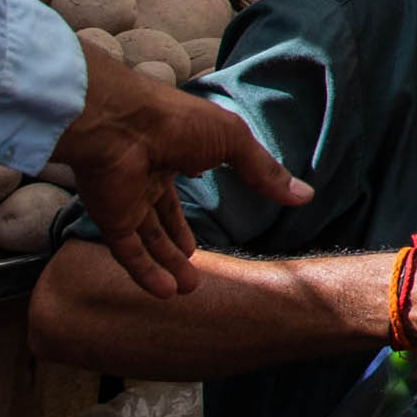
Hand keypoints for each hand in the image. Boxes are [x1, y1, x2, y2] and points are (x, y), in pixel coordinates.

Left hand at [56, 36, 310, 298]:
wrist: (120, 125)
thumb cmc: (179, 124)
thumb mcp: (234, 141)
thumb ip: (264, 170)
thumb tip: (305, 195)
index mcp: (175, 152)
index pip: (183, 180)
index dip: (191, 200)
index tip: (204, 218)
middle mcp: (148, 177)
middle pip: (163, 217)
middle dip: (178, 244)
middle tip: (196, 268)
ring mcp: (128, 199)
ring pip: (148, 240)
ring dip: (167, 265)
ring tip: (188, 290)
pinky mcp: (111, 219)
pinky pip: (128, 252)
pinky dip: (145, 273)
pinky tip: (166, 293)